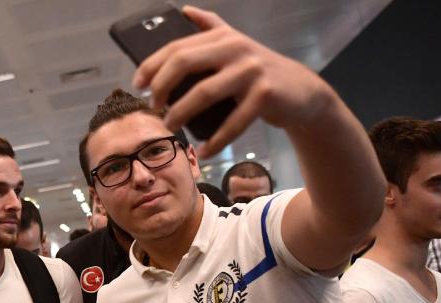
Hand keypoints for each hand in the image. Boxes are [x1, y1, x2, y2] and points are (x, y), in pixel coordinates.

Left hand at [133, 5, 334, 156]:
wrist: (303, 92)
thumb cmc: (259, 72)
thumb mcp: (236, 44)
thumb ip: (211, 27)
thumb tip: (185, 11)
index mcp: (223, 37)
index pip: (177, 47)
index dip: (152, 65)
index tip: (138, 84)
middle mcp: (236, 48)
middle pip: (184, 62)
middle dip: (161, 86)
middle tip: (153, 106)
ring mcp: (251, 71)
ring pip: (203, 93)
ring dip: (180, 114)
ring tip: (169, 127)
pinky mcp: (265, 95)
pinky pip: (233, 122)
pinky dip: (216, 140)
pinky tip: (203, 151)